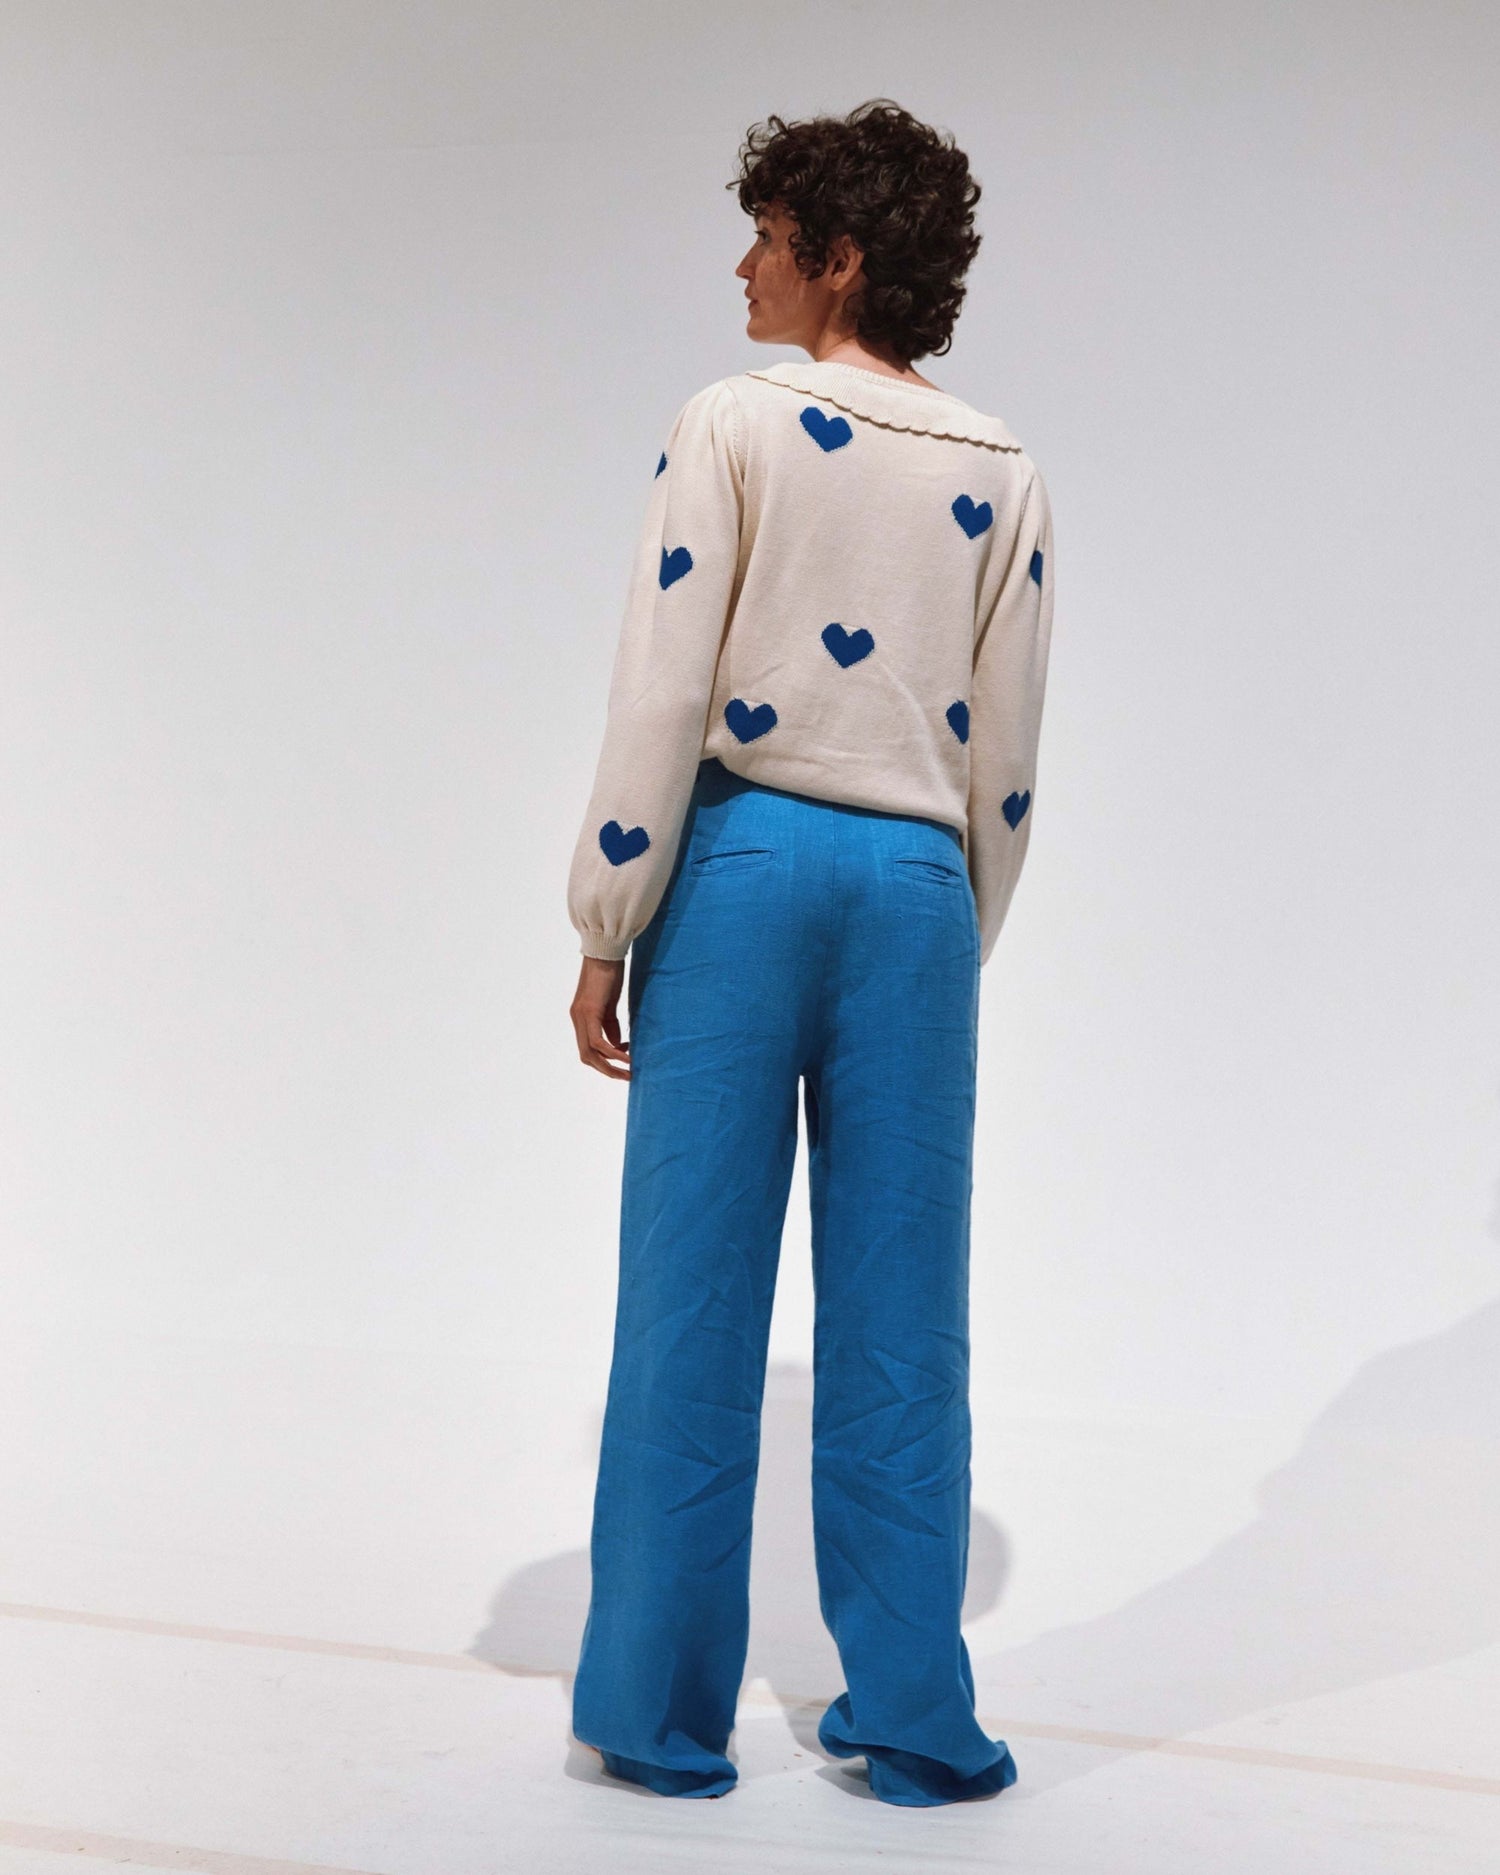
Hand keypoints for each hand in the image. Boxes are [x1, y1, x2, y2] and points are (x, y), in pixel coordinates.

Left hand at [571, 955, 631, 1079]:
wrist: (605, 952)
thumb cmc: (609, 973)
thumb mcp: (610, 1004)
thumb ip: (610, 1024)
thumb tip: (616, 1043)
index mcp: (581, 1017)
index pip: (588, 1049)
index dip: (605, 1060)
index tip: (626, 1058)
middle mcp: (577, 1019)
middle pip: (586, 1057)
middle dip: (607, 1070)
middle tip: (626, 1076)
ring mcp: (581, 1016)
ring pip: (590, 1054)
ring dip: (610, 1066)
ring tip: (628, 1071)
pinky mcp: (589, 1012)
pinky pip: (599, 1042)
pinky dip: (613, 1053)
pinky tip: (627, 1056)